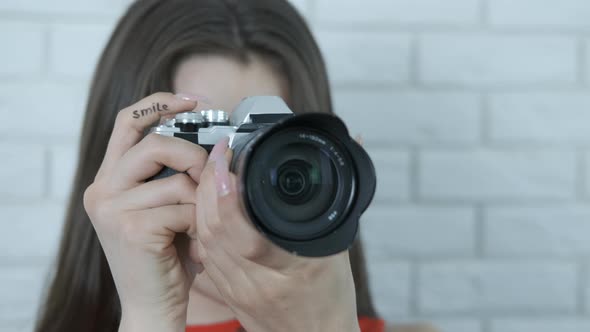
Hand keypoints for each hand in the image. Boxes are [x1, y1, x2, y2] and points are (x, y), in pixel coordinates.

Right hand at [83, 92, 206, 331]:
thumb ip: (178, 173)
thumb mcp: (170, 206)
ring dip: (200, 202)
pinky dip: (198, 223)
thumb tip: (215, 143)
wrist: (153, 305)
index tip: (195, 100)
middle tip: (207, 178)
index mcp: (110, 178)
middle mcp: (102, 189)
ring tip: (198, 225)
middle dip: (192, 157)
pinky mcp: (128, 227)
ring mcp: (110, 208)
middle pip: (153, 143)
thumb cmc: (168, 256)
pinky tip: (192, 243)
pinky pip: (182, 207)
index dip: (161, 103)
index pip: (129, 121)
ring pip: (175, 179)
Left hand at [195, 139, 360, 331]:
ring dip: (201, 201)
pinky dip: (201, 223)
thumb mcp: (337, 251)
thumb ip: (335, 202)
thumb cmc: (331, 299)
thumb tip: (352, 149)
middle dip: (209, 185)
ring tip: (209, 172)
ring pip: (205, 240)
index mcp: (292, 271)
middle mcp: (259, 282)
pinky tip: (205, 205)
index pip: (248, 233)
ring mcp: (238, 290)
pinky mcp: (226, 293)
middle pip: (216, 230)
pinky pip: (205, 253)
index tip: (227, 161)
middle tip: (217, 155)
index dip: (229, 196)